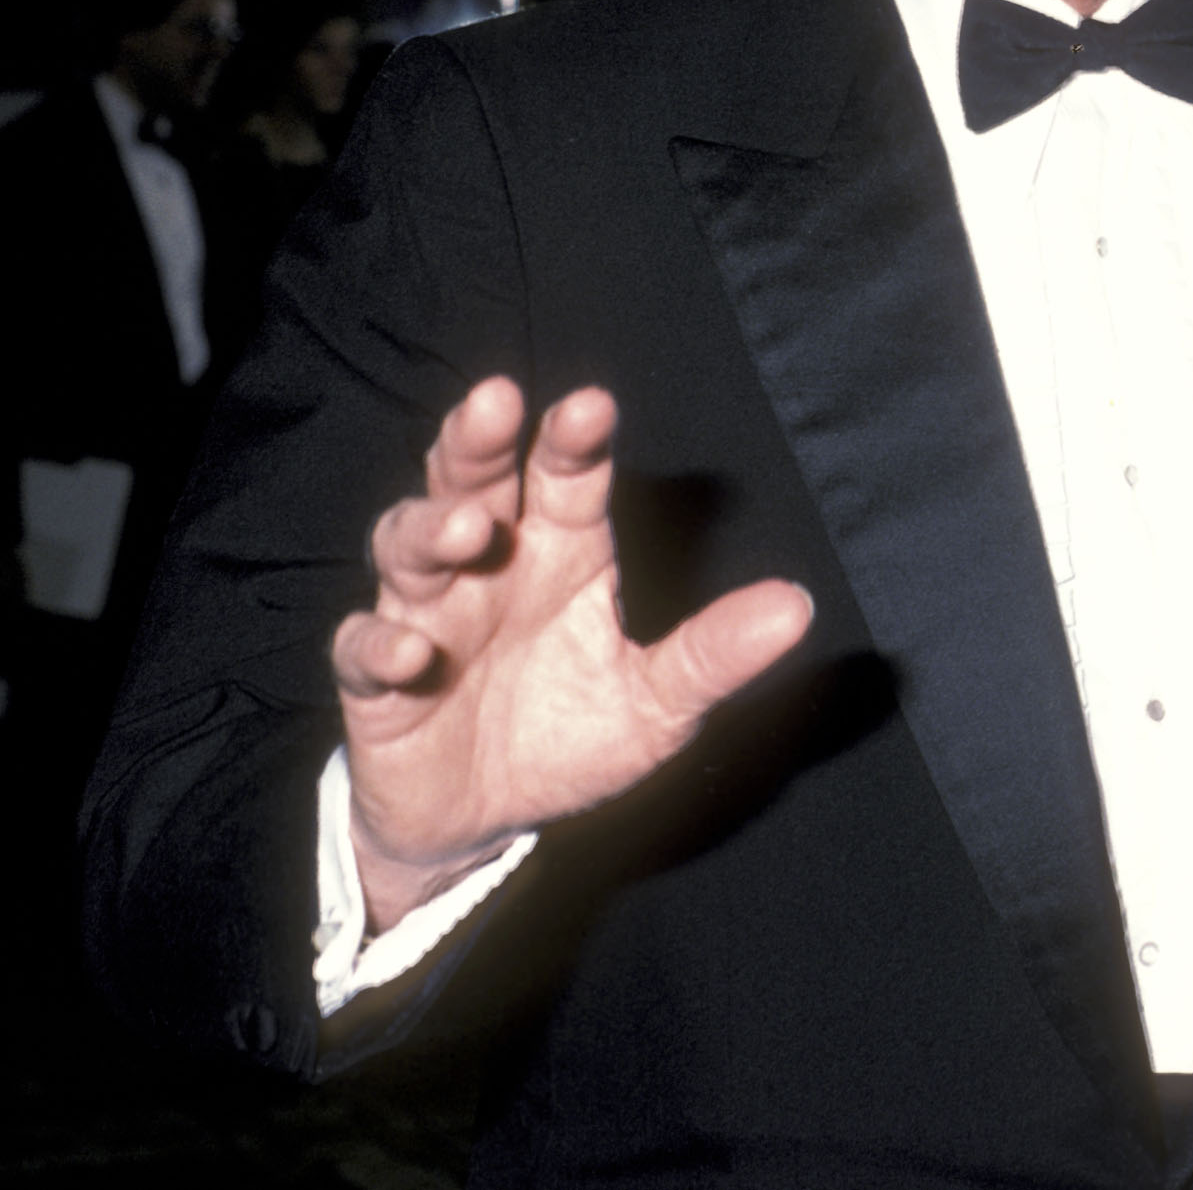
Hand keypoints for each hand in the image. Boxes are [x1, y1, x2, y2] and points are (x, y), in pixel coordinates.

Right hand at [332, 377, 813, 931]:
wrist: (489, 823)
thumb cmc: (573, 737)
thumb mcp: (658, 705)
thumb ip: (713, 655)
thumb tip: (797, 607)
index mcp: (561, 556)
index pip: (567, 480)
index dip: (575, 441)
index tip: (592, 404)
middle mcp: (490, 572)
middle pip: (472, 484)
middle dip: (478, 445)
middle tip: (495, 403)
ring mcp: (427, 619)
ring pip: (407, 548)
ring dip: (431, 529)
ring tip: (470, 528)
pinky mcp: (377, 686)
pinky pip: (362, 650)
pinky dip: (380, 643)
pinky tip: (412, 648)